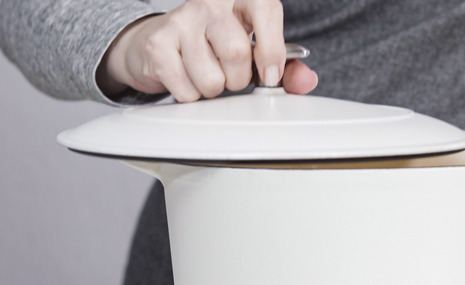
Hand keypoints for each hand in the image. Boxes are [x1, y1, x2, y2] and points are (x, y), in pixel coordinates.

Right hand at [96, 0, 317, 101]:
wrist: (165, 43)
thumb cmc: (219, 45)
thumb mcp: (257, 52)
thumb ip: (288, 69)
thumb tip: (306, 82)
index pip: (266, 10)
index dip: (272, 50)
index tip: (270, 75)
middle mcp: (210, 1)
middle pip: (237, 52)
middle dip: (240, 79)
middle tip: (232, 74)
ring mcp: (181, 19)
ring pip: (212, 78)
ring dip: (215, 89)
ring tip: (209, 74)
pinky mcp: (158, 44)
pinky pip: (188, 90)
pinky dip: (193, 95)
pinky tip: (188, 77)